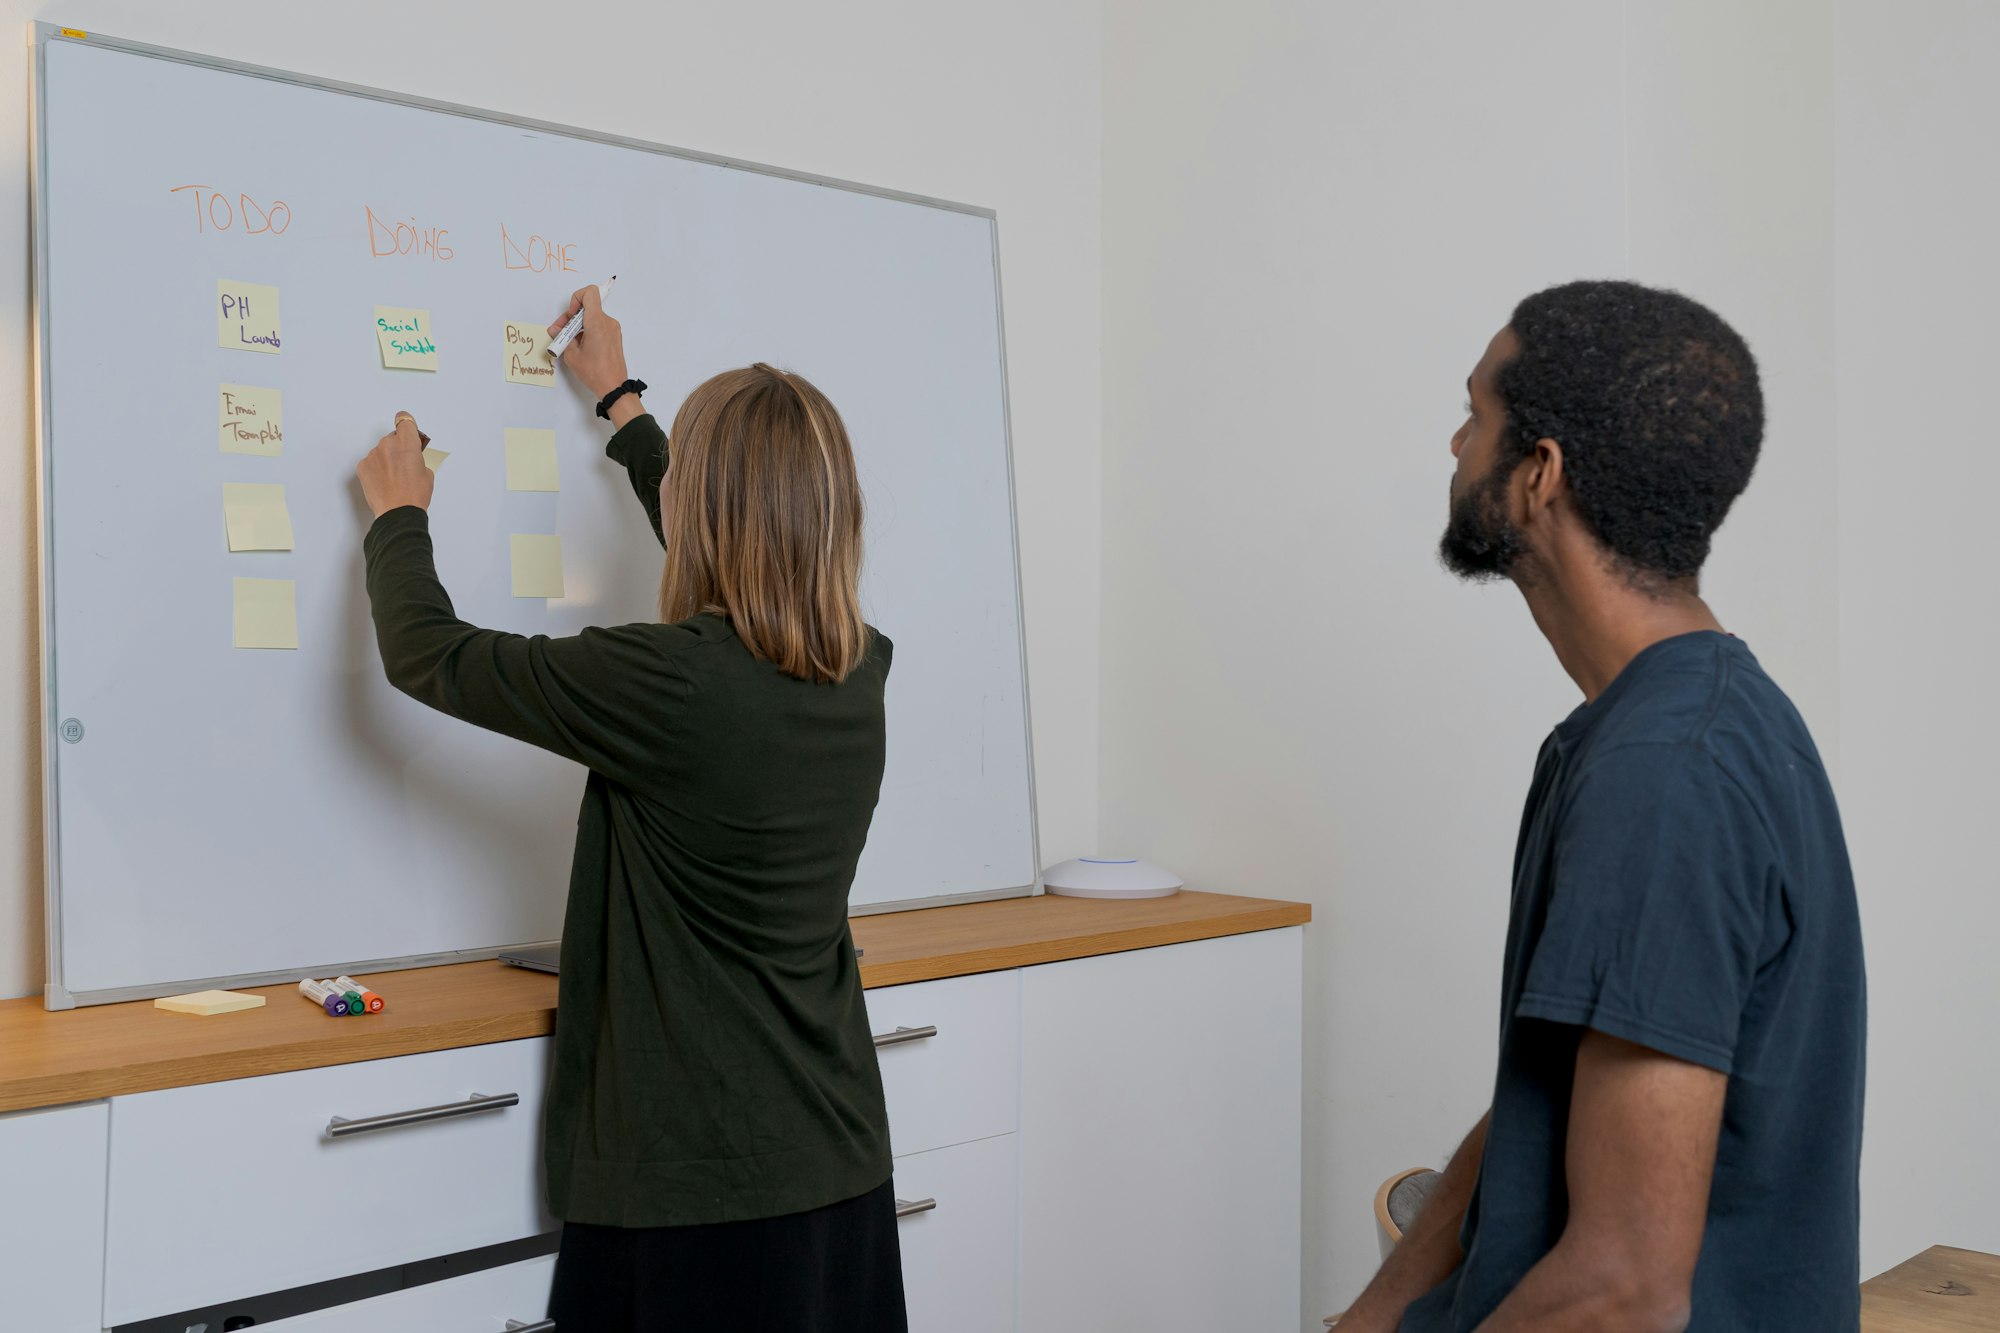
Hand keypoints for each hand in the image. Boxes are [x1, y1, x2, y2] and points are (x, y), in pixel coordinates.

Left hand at [357, 412, 435, 517]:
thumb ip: (418, 459)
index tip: (406, 426)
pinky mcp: (363, 466)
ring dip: (386, 460)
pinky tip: (383, 482)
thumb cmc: (414, 495)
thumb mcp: (427, 473)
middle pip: (392, 438)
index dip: (406, 424)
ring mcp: (373, 455)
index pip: (404, 420)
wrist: (398, 512)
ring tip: (394, 479)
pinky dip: (376, 470)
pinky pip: (370, 463)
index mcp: (407, 442)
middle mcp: (388, 444)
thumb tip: (411, 460)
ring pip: (381, 452)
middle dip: (398, 448)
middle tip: (405, 465)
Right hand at [549, 284, 631, 401]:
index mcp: (597, 322)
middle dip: (571, 317)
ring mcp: (613, 329)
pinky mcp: (614, 337)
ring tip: (568, 341)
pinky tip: (580, 345)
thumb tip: (555, 330)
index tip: (571, 316)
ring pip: (592, 317)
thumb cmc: (594, 372)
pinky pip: (598, 326)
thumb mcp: (571, 354)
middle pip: (588, 307)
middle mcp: (608, 322)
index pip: (590, 293)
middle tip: (560, 332)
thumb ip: (562, 337)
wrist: (614, 387)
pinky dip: (587, 331)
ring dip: (578, 325)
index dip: (576, 299)